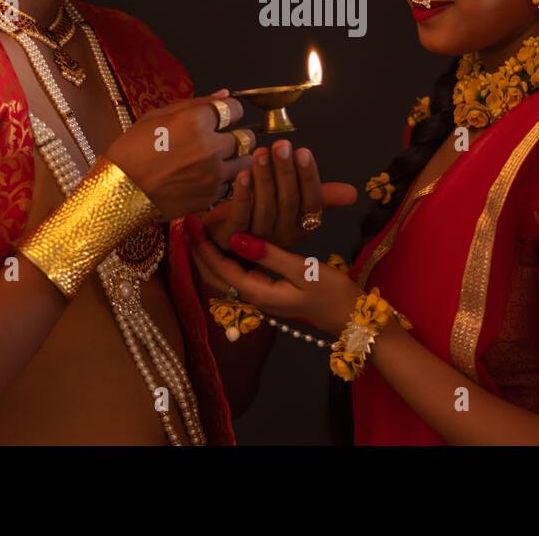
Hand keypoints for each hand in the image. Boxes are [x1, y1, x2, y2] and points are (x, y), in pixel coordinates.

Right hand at [105, 90, 254, 220]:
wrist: (118, 191)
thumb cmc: (132, 150)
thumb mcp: (156, 116)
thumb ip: (196, 103)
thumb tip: (224, 94)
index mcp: (196, 121)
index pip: (236, 109)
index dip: (229, 112)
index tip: (222, 117)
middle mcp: (210, 147)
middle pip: (247, 137)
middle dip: (237, 135)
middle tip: (222, 139)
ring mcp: (213, 175)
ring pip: (246, 162)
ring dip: (236, 159)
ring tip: (219, 159)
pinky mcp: (210, 197)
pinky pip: (232, 184)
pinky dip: (224, 180)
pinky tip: (205, 177)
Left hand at [186, 228, 363, 335]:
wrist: (352, 318)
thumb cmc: (332, 293)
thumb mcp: (303, 271)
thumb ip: (269, 255)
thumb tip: (237, 238)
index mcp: (258, 293)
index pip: (220, 268)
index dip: (203, 245)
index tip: (192, 221)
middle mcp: (253, 298)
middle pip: (214, 276)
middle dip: (198, 251)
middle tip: (186, 225)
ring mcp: (260, 297)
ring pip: (223, 278)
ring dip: (208, 256)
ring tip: (198, 233)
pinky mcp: (268, 293)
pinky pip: (236, 276)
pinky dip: (224, 260)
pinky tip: (224, 245)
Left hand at [200, 140, 357, 250]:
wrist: (224, 246)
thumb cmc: (262, 218)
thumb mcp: (295, 207)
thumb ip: (321, 196)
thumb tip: (353, 193)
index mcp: (301, 226)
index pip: (312, 202)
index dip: (308, 177)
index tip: (303, 151)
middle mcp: (283, 235)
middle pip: (289, 202)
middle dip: (286, 172)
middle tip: (281, 146)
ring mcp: (258, 240)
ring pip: (265, 208)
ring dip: (264, 179)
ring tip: (260, 154)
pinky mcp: (233, 239)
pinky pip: (240, 216)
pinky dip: (242, 195)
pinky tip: (242, 174)